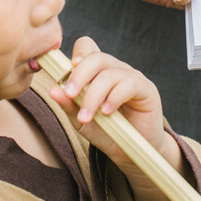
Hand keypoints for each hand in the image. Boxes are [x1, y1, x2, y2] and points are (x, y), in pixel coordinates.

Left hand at [48, 36, 174, 169]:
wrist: (133, 152)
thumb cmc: (108, 133)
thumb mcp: (83, 121)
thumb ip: (69, 106)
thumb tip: (53, 91)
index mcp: (99, 71)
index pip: (88, 47)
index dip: (77, 54)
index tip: (65, 73)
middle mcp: (116, 69)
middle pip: (96, 58)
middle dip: (79, 75)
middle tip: (70, 95)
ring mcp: (132, 77)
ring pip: (109, 74)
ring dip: (93, 95)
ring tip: (86, 116)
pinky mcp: (147, 88)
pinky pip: (129, 84)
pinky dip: (114, 98)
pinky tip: (106, 113)